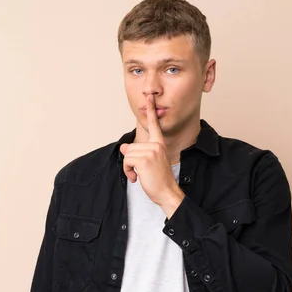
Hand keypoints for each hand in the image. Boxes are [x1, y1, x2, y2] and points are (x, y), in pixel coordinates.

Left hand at [120, 95, 184, 216]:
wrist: (167, 193)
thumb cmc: (160, 180)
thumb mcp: (149, 163)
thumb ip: (138, 153)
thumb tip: (124, 148)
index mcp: (159, 144)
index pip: (154, 125)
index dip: (151, 111)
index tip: (149, 97)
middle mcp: (156, 145)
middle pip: (131, 147)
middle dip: (130, 161)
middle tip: (139, 172)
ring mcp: (151, 152)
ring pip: (128, 154)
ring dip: (129, 167)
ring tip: (139, 175)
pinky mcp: (144, 160)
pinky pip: (127, 161)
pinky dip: (128, 171)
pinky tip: (136, 178)